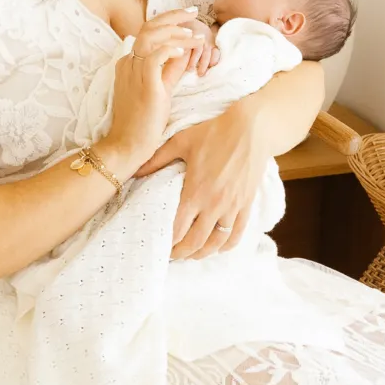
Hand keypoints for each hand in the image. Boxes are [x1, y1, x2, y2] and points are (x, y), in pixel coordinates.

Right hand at [103, 11, 201, 173]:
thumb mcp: (160, 89)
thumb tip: (185, 54)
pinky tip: (184, 52)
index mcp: (128, 63)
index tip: (186, 19)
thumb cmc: (143, 121)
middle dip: (173, 16)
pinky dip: (171, 49)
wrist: (128, 144)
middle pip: (148, 27)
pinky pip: (155, 56)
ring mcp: (133, 72)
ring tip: (193, 35)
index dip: (168, 22)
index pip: (147, 32)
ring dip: (175, 32)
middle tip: (193, 12)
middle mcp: (128, 63)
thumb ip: (170, 70)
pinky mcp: (143, 83)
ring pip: (151, 37)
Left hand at [136, 97, 268, 259]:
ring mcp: (232, 207)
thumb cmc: (214, 132)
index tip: (159, 246)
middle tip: (172, 255)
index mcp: (195, 191)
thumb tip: (134, 171)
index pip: (177, 229)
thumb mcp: (181, 142)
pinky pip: (237, 234)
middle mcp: (214, 204)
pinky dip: (226, 246)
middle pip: (195, 241)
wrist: (251, 129)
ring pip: (216, 243)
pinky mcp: (246, 204)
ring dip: (203, 253)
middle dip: (181, 252)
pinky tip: (217, 248)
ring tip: (192, 254)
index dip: (167, 243)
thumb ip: (157, 159)